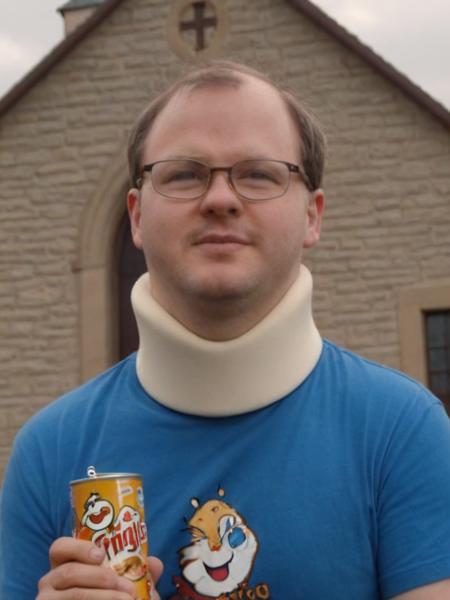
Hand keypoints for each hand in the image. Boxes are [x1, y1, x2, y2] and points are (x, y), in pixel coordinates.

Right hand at [37, 537, 163, 598]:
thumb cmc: (106, 596)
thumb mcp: (121, 584)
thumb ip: (137, 572)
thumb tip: (156, 563)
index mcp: (63, 564)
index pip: (59, 547)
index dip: (78, 547)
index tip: (102, 555)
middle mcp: (49, 582)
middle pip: (69, 572)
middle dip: (102, 578)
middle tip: (129, 589)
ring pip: (75, 595)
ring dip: (105, 598)